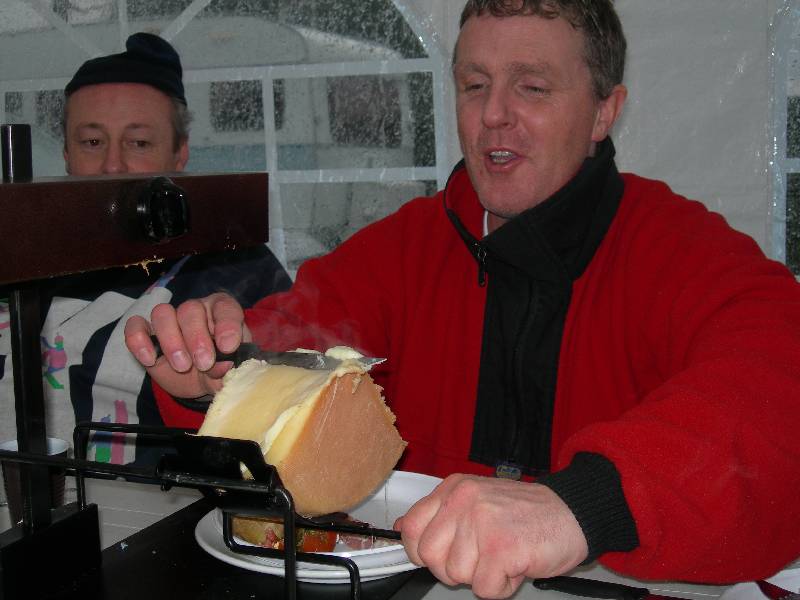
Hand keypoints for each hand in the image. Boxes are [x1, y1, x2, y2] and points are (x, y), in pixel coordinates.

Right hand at [124, 292, 250, 397]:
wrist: (200, 382)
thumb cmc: (221, 368)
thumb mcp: (230, 371)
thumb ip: (230, 366)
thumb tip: (222, 365)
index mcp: (222, 312)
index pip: (224, 307)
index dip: (226, 325)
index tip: (228, 347)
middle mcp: (196, 309)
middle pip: (190, 310)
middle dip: (196, 338)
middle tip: (204, 363)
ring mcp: (169, 319)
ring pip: (163, 313)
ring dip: (171, 340)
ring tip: (182, 366)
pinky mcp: (147, 333)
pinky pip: (135, 325)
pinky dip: (139, 340)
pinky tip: (150, 360)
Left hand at [395, 474, 587, 598]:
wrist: (573, 512)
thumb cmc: (528, 512)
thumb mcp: (476, 500)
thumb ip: (441, 514)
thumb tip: (404, 528)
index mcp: (455, 488)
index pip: (412, 527)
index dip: (421, 551)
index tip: (442, 555)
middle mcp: (464, 500)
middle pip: (430, 556)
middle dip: (453, 568)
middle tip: (480, 559)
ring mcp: (482, 522)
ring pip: (457, 575)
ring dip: (483, 576)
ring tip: (504, 555)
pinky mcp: (501, 547)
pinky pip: (483, 588)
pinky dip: (502, 586)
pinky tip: (516, 565)